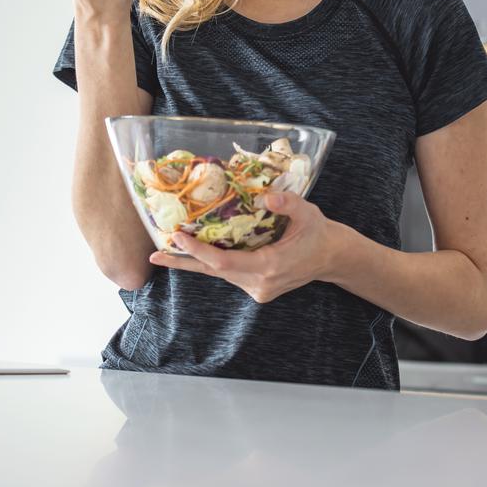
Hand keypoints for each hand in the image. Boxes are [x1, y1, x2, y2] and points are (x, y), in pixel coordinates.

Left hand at [148, 191, 342, 303]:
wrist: (332, 258)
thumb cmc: (319, 233)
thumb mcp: (308, 213)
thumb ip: (288, 204)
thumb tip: (265, 197)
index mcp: (270, 267)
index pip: (225, 263)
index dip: (199, 252)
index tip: (178, 238)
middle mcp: (259, 284)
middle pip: (214, 272)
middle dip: (184, 262)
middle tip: (154, 256)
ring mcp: (257, 289)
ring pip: (219, 274)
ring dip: (194, 263)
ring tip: (164, 253)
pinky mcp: (256, 288)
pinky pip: (228, 274)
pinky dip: (209, 263)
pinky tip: (191, 253)